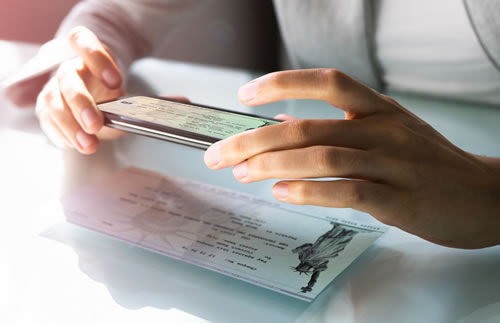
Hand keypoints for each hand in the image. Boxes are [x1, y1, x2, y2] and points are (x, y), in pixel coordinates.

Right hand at [36, 26, 123, 153]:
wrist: (97, 97)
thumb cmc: (109, 91)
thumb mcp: (124, 91)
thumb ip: (129, 104)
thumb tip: (135, 120)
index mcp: (88, 55)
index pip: (83, 41)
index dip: (97, 59)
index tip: (115, 81)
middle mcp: (69, 69)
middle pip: (68, 78)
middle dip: (81, 103)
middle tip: (95, 124)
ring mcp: (54, 87)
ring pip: (53, 101)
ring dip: (70, 125)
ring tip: (88, 145)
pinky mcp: (45, 108)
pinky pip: (47, 119)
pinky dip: (61, 133)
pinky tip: (74, 144)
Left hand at [204, 69, 499, 248]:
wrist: (484, 196)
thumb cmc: (428, 165)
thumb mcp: (388, 131)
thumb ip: (340, 127)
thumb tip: (282, 126)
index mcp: (378, 109)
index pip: (326, 81)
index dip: (282, 83)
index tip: (245, 95)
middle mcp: (382, 129)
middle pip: (306, 126)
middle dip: (253, 140)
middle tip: (220, 154)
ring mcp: (392, 163)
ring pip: (320, 157)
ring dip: (272, 165)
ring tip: (242, 174)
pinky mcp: (399, 200)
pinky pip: (347, 191)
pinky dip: (309, 191)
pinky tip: (282, 193)